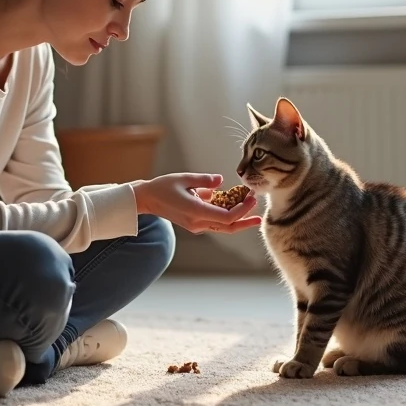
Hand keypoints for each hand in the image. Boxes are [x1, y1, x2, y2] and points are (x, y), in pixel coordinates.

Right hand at [132, 173, 262, 234]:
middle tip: (259, 214)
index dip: (242, 210)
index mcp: (196, 212)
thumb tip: (221, 181)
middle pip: (228, 227)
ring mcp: (196, 225)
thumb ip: (204, 180)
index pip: (226, 217)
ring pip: (223, 227)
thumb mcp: (184, 178)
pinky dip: (227, 215)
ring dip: (238, 220)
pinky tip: (236, 205)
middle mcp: (198, 223)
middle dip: (245, 221)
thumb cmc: (163, 187)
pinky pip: (216, 222)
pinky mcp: (195, 223)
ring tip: (252, 211)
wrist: (146, 199)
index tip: (251, 198)